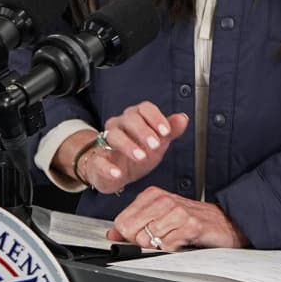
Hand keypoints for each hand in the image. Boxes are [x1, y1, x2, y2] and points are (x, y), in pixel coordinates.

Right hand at [52, 103, 189, 193]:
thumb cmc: (136, 152)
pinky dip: (108, 167)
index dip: (155, 118)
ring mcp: (106, 142)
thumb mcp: (157, 142)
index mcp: (135, 118)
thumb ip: (170, 130)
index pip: (144, 108)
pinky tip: (117, 173)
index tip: (165, 131)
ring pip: (114, 136)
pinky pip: (99, 160)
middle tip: (155, 145)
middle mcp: (119, 126)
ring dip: (128, 145)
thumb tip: (183, 118)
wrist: (115, 172)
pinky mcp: (98, 161)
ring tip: (141, 156)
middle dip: (143, 131)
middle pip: (129, 119)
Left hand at [109, 188, 246, 251]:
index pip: (121, 221)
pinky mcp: (191, 225)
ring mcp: (177, 212)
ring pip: (148, 240)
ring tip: (173, 239)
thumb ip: (134, 224)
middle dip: (142, 242)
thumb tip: (112, 234)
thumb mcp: (160, 217)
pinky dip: (173, 250)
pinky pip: (167, 246)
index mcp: (151, 195)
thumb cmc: (192, 219)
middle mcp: (163, 200)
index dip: (128, 236)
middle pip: (131, 232)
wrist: (225, 222)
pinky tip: (182, 242)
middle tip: (159, 239)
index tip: (142, 236)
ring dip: (159, 246)